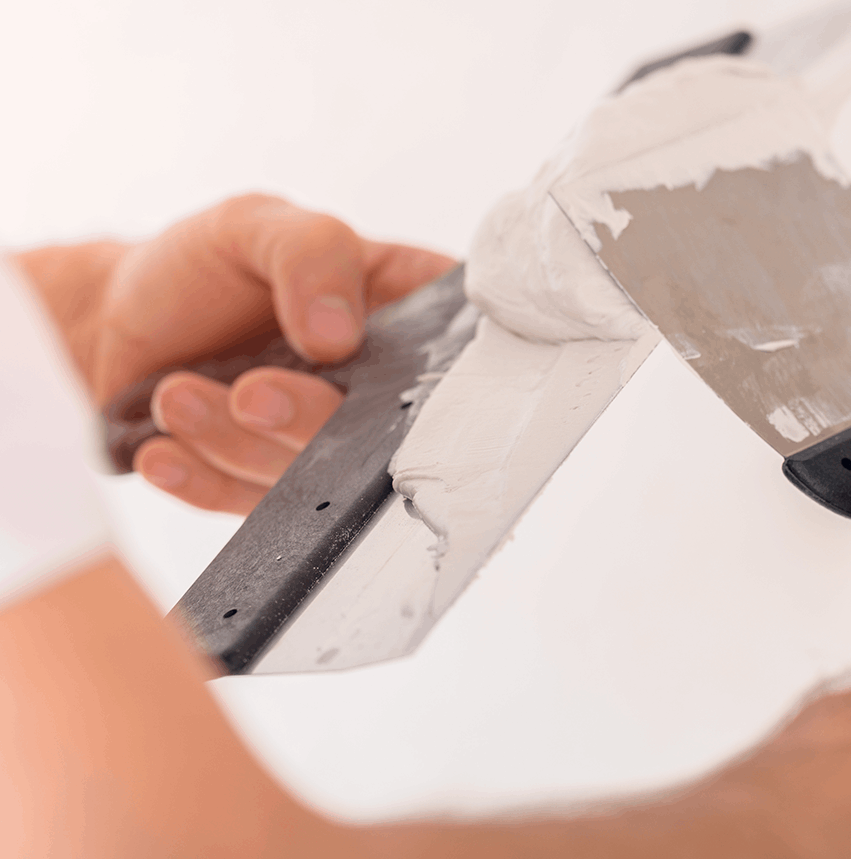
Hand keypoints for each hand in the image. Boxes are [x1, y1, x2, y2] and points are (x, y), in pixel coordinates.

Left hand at [25, 194, 453, 514]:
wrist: (116, 318)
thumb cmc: (203, 265)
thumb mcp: (254, 224)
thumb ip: (309, 254)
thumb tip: (339, 333)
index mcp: (401, 308)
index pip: (461, 341)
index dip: (450, 367)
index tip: (388, 367)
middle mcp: (375, 385)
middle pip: (383, 432)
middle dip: (312, 418)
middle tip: (252, 392)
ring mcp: (322, 441)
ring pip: (308, 473)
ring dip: (236, 441)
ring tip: (177, 396)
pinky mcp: (267, 486)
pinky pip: (247, 504)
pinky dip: (203, 480)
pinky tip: (164, 451)